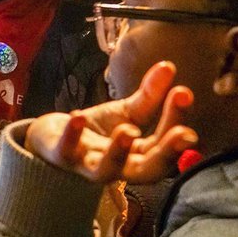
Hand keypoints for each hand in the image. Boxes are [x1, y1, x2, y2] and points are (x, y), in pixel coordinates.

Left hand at [24, 62, 197, 184]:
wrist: (53, 138)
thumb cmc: (98, 130)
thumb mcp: (126, 112)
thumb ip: (148, 96)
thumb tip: (168, 66)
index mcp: (139, 157)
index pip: (164, 145)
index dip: (177, 123)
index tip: (184, 94)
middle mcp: (118, 167)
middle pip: (146, 170)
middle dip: (166, 153)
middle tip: (183, 134)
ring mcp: (88, 164)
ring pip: (105, 170)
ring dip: (119, 152)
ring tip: (129, 131)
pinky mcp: (62, 156)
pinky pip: (66, 150)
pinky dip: (72, 135)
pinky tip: (78, 115)